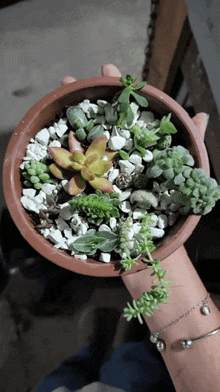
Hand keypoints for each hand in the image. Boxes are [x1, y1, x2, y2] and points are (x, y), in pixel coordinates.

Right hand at [60, 64, 207, 291]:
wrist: (153, 254)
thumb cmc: (172, 218)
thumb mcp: (186, 178)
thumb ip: (192, 147)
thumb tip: (201, 114)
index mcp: (141, 152)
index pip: (130, 115)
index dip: (119, 91)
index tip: (108, 70)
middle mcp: (120, 160)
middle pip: (102, 125)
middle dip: (86, 100)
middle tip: (69, 80)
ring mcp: (103, 178)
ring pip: (85, 146)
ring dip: (70, 123)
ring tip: (57, 99)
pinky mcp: (90, 197)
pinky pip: (74, 175)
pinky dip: (62, 159)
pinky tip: (52, 143)